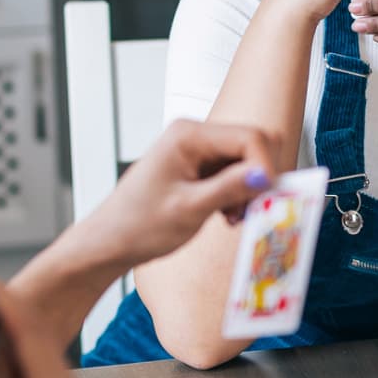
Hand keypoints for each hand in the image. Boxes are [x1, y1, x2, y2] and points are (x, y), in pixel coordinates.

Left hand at [86, 120, 277, 267]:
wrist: (111, 242)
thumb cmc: (137, 225)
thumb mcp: (189, 209)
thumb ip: (230, 189)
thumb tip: (265, 176)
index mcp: (188, 135)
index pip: (249, 137)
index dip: (264, 167)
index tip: (266, 198)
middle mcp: (194, 136)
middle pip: (251, 146)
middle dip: (257, 179)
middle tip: (247, 210)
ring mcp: (197, 151)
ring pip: (246, 162)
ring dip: (247, 190)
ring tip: (230, 216)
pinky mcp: (200, 167)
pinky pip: (234, 173)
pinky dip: (237, 194)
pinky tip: (224, 214)